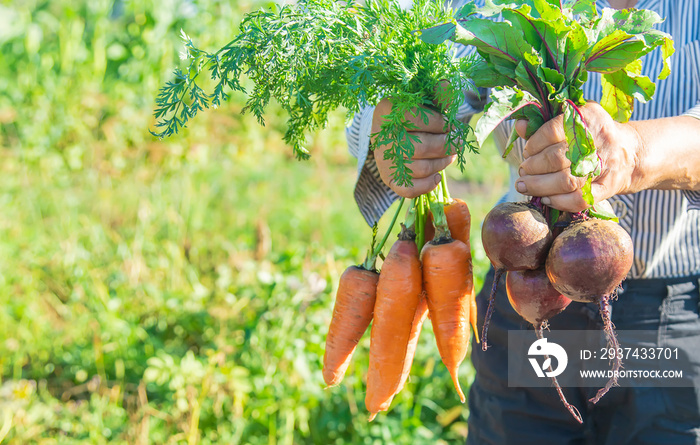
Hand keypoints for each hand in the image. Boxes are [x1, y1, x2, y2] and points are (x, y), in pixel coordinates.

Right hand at [372, 98, 454, 198]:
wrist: (392, 131)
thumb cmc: (413, 113)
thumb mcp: (423, 98)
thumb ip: (437, 93)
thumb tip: (447, 86)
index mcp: (386, 110)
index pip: (417, 119)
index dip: (440, 124)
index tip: (451, 124)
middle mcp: (382, 136)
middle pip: (421, 147)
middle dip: (446, 146)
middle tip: (457, 142)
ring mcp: (383, 160)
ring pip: (419, 168)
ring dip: (441, 163)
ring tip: (449, 155)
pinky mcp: (388, 178)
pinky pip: (409, 189)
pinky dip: (427, 185)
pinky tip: (436, 175)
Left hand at [514, 102, 642, 211]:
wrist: (630, 152)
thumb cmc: (591, 135)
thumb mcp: (572, 120)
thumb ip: (544, 122)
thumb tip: (521, 125)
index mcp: (588, 117)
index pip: (552, 131)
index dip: (534, 144)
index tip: (527, 152)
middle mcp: (599, 140)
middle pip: (556, 158)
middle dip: (532, 168)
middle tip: (523, 172)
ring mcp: (605, 165)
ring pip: (566, 181)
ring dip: (540, 186)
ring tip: (525, 185)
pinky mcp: (609, 187)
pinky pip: (580, 199)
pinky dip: (559, 202)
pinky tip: (545, 198)